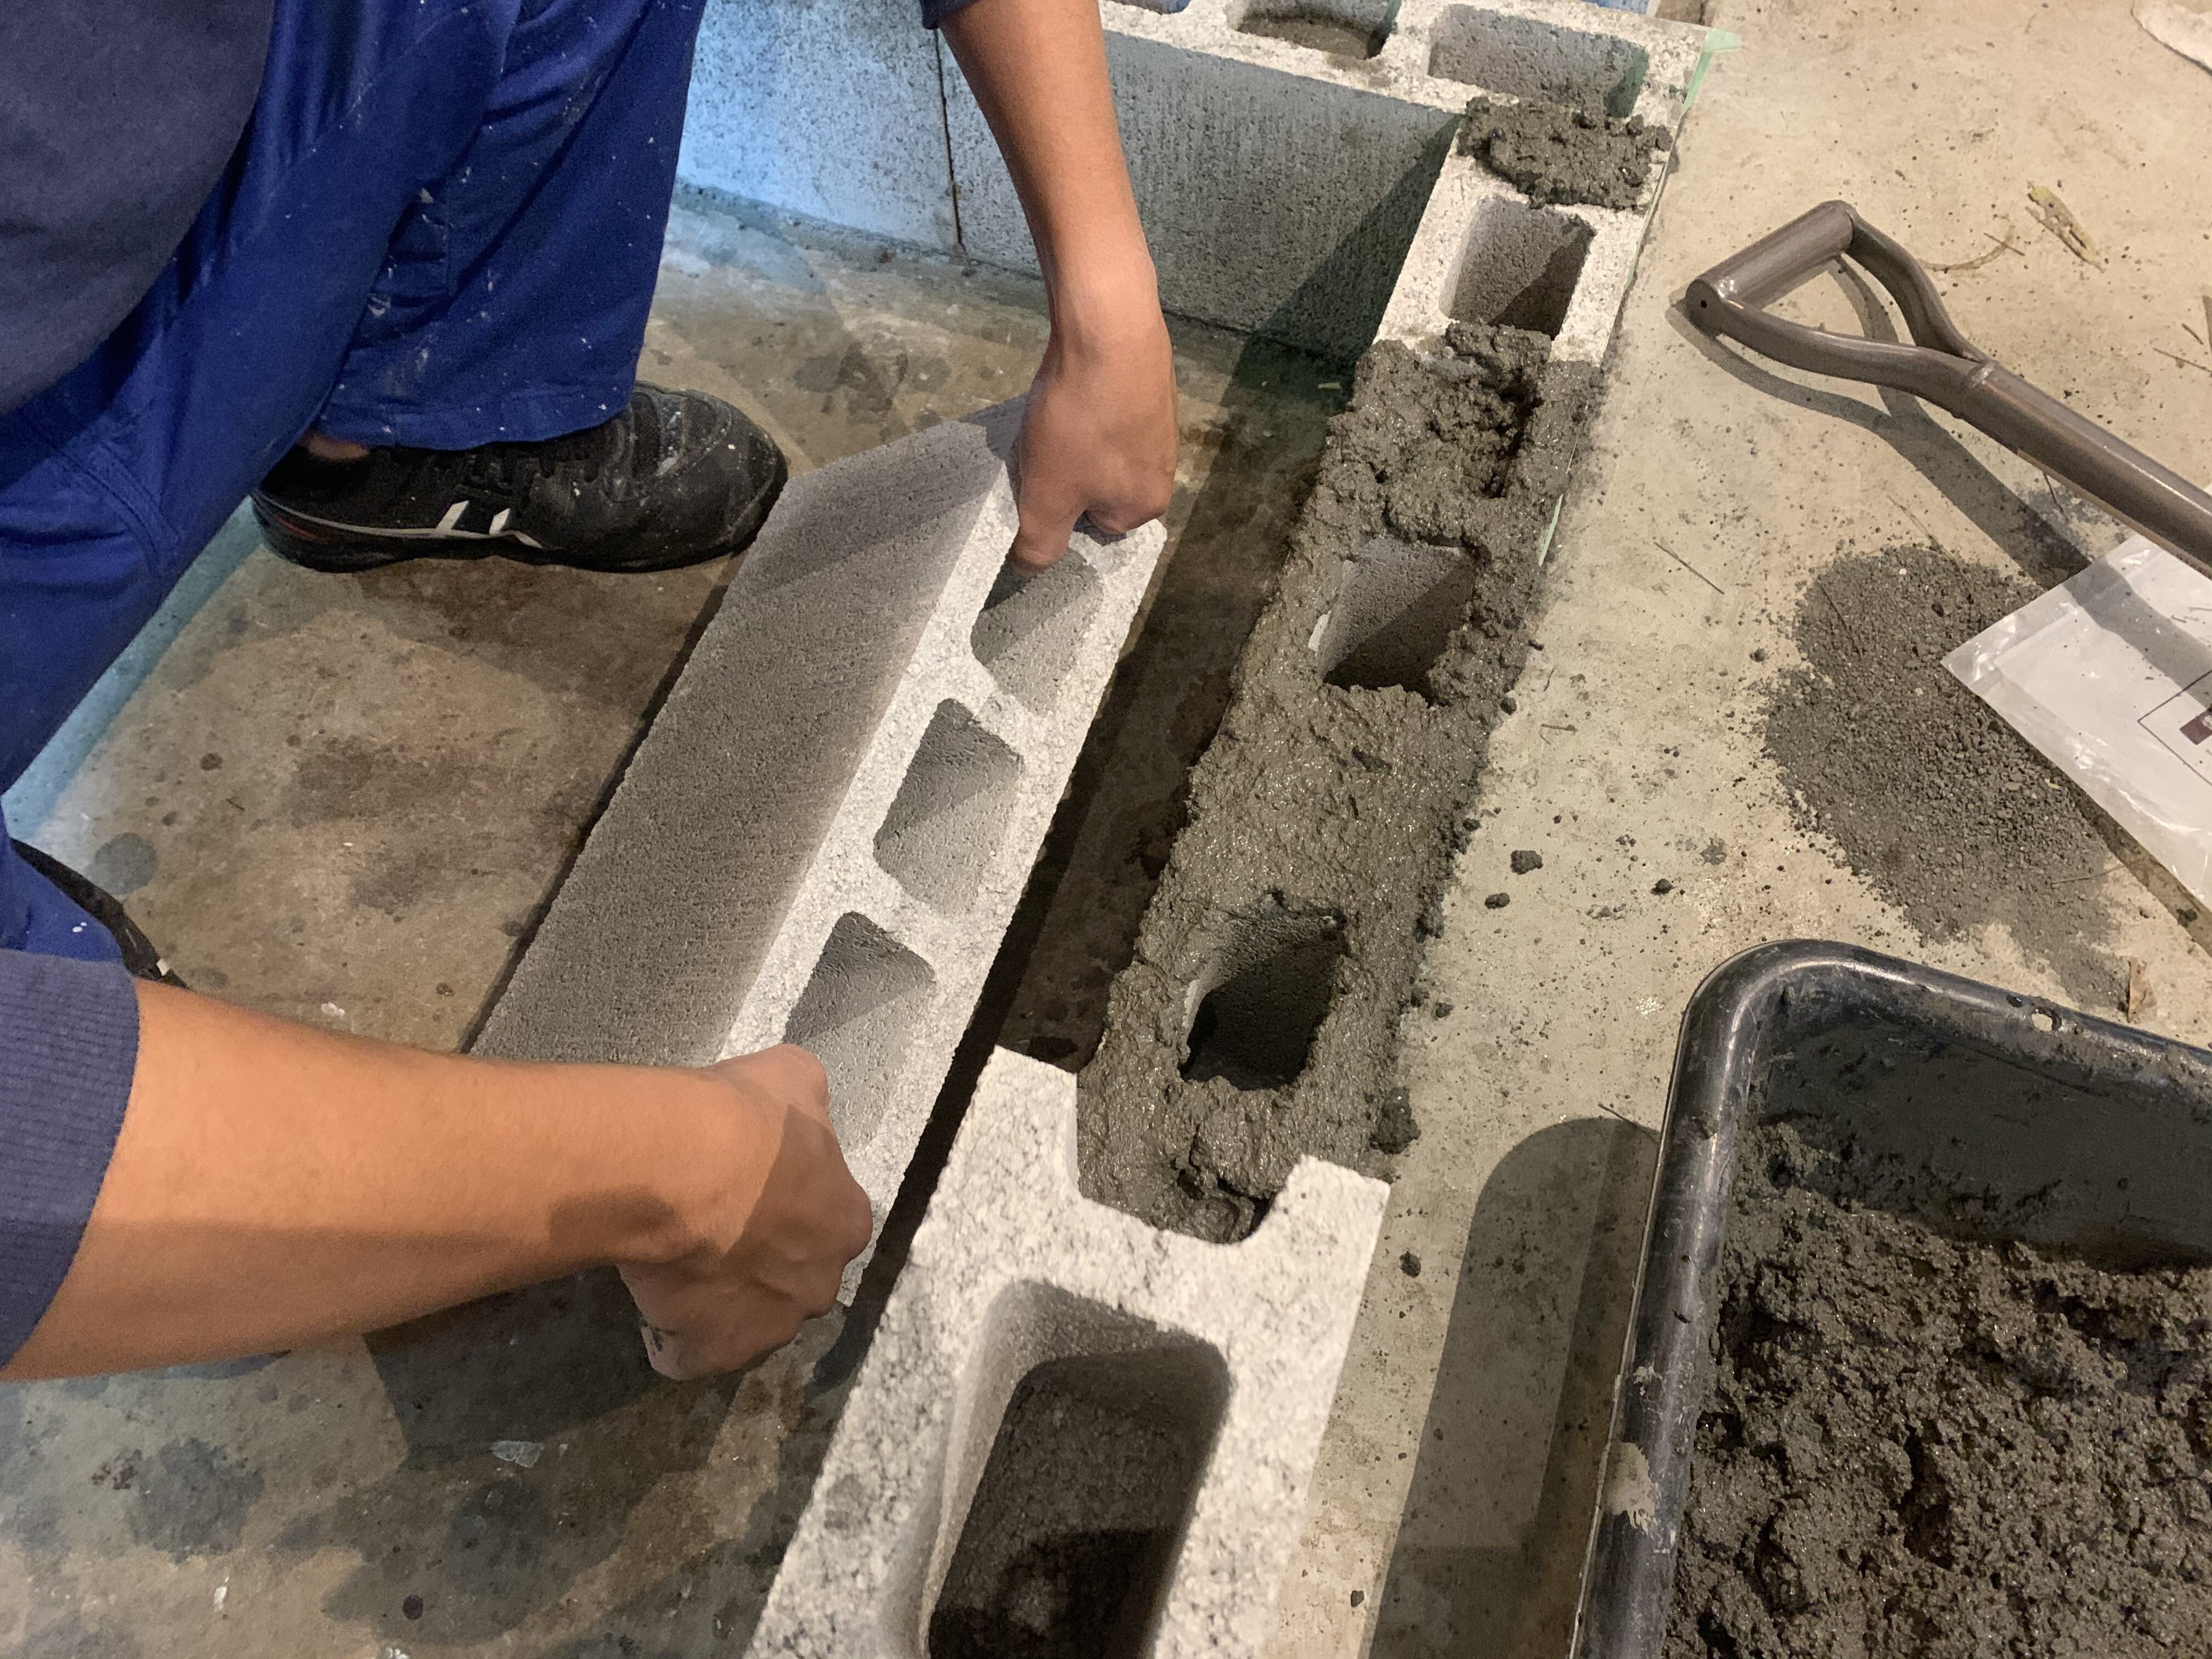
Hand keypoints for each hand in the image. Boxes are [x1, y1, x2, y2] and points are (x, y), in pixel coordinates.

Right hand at [619, 1044, 872, 1378]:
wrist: (682, 1168)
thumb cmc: (743, 1117)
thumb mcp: (792, 1076)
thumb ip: (805, 1100)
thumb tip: (800, 1102)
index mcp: (845, 1220)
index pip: (825, 1222)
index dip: (786, 1208)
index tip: (750, 1194)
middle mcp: (822, 1282)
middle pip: (794, 1278)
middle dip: (761, 1262)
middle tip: (713, 1231)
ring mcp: (774, 1324)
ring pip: (751, 1320)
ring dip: (722, 1304)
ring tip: (678, 1271)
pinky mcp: (721, 1351)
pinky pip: (695, 1355)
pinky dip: (677, 1343)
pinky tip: (654, 1316)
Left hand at [1011, 274, 1178, 573]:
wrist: (1108, 326)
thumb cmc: (1079, 421)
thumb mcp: (1046, 498)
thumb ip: (1038, 545)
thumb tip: (1031, 569)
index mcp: (1146, 506)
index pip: (1090, 527)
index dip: (1057, 505)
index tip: (1038, 480)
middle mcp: (1164, 470)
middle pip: (1097, 486)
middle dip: (1067, 469)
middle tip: (1042, 446)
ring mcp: (1161, 424)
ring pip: (1101, 447)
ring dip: (1074, 435)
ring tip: (1054, 413)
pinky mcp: (1151, 384)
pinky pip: (1109, 410)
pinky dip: (1087, 404)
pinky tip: (1070, 387)